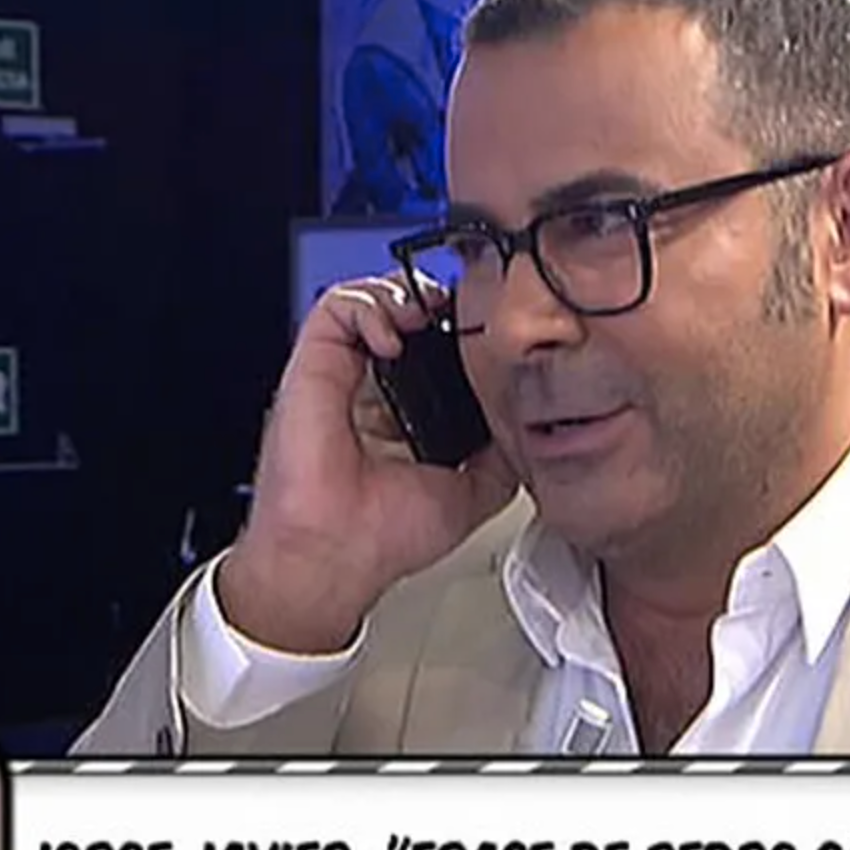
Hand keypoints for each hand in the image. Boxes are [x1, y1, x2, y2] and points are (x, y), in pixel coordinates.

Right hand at [218, 274, 517, 653]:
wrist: (333, 555)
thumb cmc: (384, 536)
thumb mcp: (474, 491)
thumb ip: (503, 454)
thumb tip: (535, 426)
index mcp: (407, 410)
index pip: (437, 345)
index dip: (464, 328)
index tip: (492, 329)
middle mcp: (373, 386)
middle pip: (407, 312)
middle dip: (442, 301)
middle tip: (468, 311)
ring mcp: (343, 373)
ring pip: (374, 297)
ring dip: (408, 293)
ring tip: (430, 314)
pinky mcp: (314, 365)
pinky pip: (337, 306)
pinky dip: (370, 304)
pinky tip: (393, 334)